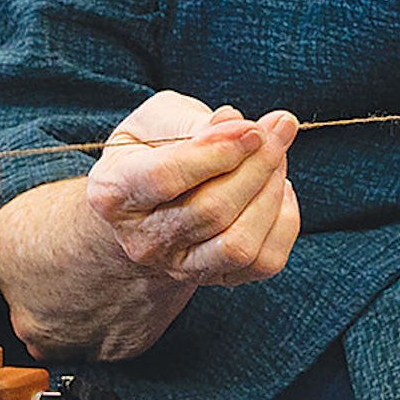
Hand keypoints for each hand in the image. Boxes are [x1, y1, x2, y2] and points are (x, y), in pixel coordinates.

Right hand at [86, 91, 300, 287]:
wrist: (149, 206)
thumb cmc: (153, 152)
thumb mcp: (156, 121)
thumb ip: (192, 121)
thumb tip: (236, 124)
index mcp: (115, 192)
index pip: (165, 176)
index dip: (217, 151)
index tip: (253, 128)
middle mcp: (144, 240)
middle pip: (212, 210)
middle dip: (257, 165)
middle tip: (279, 130)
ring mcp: (180, 267)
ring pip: (239, 244)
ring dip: (272, 193)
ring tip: (277, 155)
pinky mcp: (219, 278)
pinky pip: (265, 262)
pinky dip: (284, 221)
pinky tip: (278, 189)